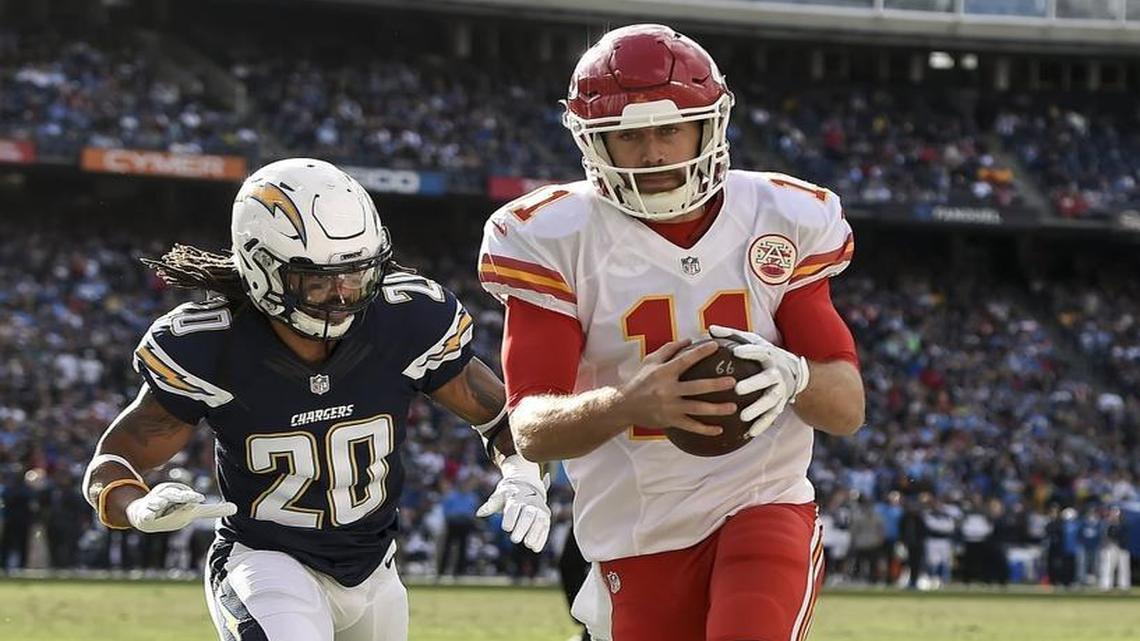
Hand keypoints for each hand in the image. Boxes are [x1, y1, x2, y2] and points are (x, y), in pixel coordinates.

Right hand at [125, 482, 236, 532]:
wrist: (143, 514)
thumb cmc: (171, 510)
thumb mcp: (191, 511)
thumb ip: (212, 510)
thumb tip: (236, 508)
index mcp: (180, 498)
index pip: (187, 497)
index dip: (192, 498)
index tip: (200, 499)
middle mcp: (168, 499)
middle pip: (174, 497)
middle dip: (179, 497)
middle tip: (187, 499)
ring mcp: (155, 505)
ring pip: (158, 502)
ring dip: (159, 502)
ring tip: (160, 503)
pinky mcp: (144, 514)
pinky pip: (145, 514)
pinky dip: (146, 515)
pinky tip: (148, 518)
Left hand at [476, 455, 551, 551]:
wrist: (527, 485)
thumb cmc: (509, 495)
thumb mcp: (499, 497)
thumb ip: (490, 505)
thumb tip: (479, 513)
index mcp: (516, 497)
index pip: (514, 507)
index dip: (510, 518)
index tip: (506, 528)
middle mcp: (530, 502)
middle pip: (528, 514)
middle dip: (522, 527)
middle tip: (514, 539)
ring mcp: (539, 509)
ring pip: (539, 521)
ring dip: (534, 533)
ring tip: (528, 545)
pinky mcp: (546, 516)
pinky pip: (545, 527)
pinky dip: (541, 538)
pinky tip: (535, 548)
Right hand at [617, 339, 736, 435]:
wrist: (624, 406)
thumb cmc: (640, 381)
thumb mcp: (650, 362)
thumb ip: (669, 350)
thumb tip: (689, 340)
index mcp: (664, 372)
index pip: (685, 360)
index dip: (701, 353)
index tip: (716, 346)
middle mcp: (668, 390)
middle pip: (696, 387)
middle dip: (716, 385)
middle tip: (733, 383)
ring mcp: (670, 407)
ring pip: (697, 409)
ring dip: (716, 409)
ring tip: (733, 408)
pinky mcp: (671, 421)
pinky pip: (691, 426)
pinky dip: (705, 429)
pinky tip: (719, 430)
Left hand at [709, 326, 809, 437]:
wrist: (794, 372)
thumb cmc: (765, 354)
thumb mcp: (753, 341)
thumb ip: (732, 335)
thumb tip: (710, 328)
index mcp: (769, 356)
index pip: (761, 352)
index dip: (750, 351)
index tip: (737, 352)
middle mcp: (777, 373)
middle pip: (767, 379)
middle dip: (754, 384)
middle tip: (737, 389)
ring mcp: (780, 391)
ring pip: (770, 400)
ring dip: (757, 409)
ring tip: (742, 416)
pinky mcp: (780, 406)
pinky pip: (771, 417)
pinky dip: (761, 425)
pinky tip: (749, 433)